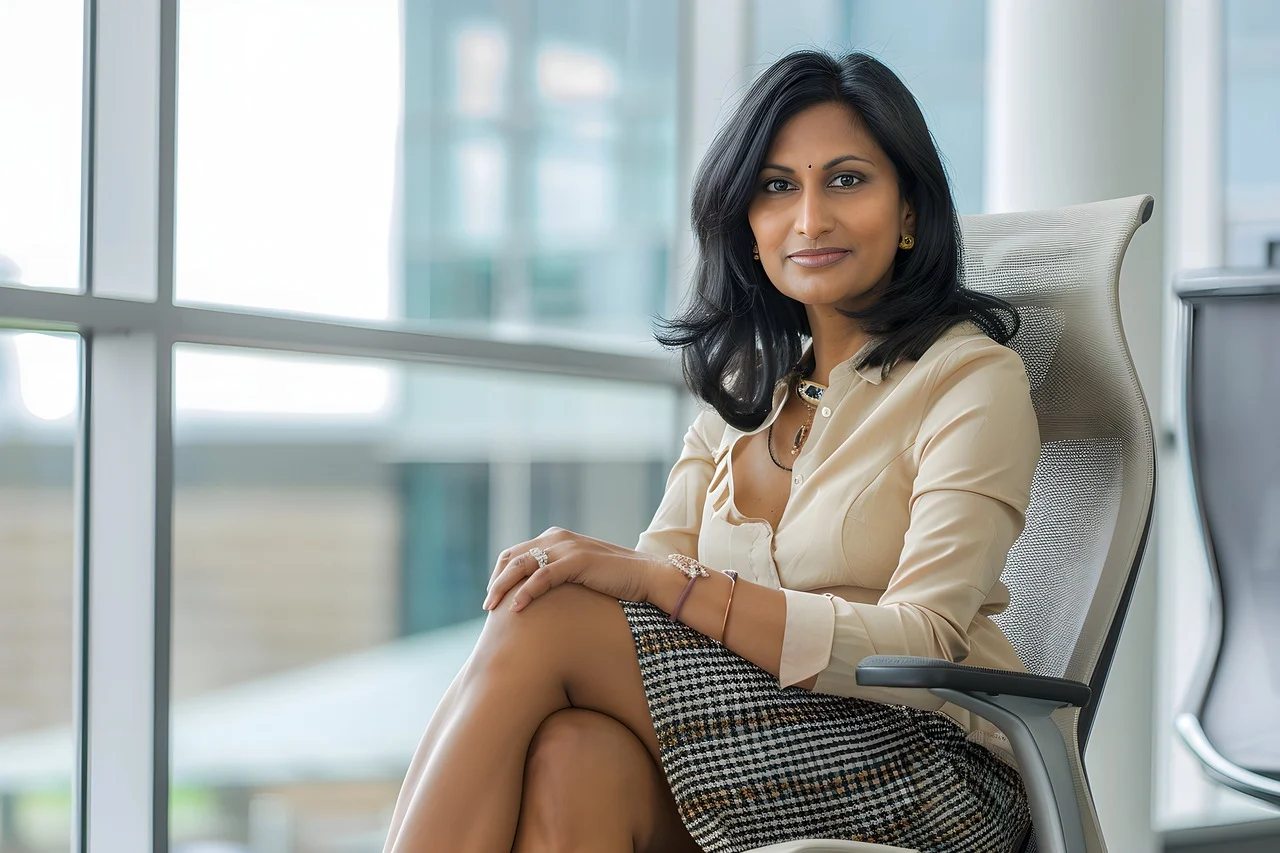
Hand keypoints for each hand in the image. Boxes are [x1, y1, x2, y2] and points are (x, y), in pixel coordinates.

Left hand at [483, 527, 664, 612]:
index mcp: (556, 537)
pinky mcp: (577, 561)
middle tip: (487, 606)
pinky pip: (542, 577)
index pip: (515, 552)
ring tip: (492, 609)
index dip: (500, 573)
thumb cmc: (614, 579)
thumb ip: (559, 573)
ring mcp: (567, 547)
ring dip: (503, 587)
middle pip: (512, 557)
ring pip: (522, 566)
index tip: (493, 596)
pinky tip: (517, 608)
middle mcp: (557, 537)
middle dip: (496, 581)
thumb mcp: (580, 572)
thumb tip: (540, 593)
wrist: (646, 576)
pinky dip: (526, 592)